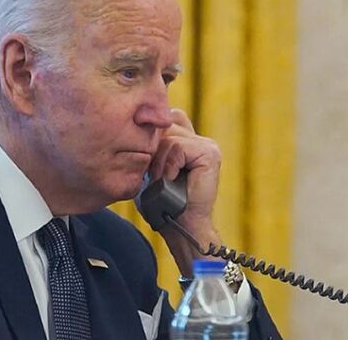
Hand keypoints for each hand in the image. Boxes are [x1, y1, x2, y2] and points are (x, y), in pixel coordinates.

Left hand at [148, 109, 224, 276]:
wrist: (178, 225)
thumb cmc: (161, 202)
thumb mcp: (149, 168)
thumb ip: (150, 146)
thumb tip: (137, 128)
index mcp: (186, 141)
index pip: (164, 121)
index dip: (151, 137)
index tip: (146, 162)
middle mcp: (199, 140)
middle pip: (164, 126)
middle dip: (153, 152)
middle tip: (155, 176)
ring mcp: (207, 145)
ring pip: (169, 137)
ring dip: (159, 163)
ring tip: (163, 181)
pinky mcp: (210, 153)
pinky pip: (178, 147)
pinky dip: (169, 166)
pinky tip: (172, 180)